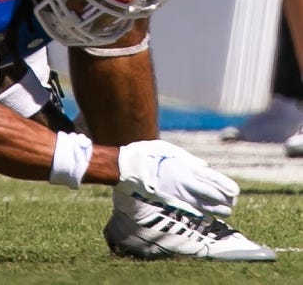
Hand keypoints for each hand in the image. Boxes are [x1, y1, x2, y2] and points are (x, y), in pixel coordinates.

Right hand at [116, 139, 238, 217]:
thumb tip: (204, 165)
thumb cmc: (145, 155)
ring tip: (226, 209)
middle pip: (214, 196)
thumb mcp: (167, 149)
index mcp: (186, 168)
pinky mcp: (172, 203)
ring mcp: (179, 195)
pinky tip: (210, 215)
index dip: (227, 186)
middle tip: (233, 201)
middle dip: (227, 200)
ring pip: (206, 206)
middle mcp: (185, 183)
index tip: (236, 191)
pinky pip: (193, 211)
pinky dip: (204, 213)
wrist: (127, 170)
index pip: (214, 180)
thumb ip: (188, 158)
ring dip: (218, 209)